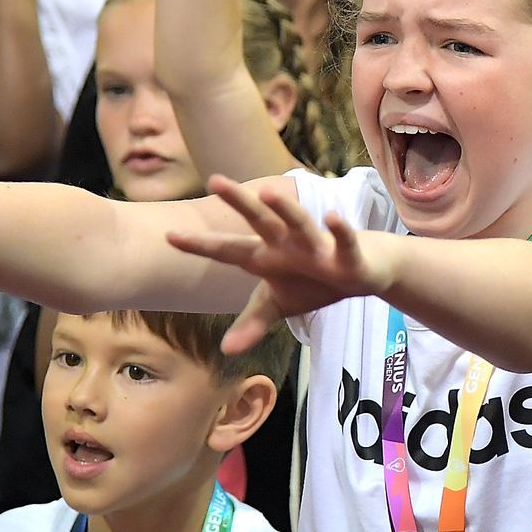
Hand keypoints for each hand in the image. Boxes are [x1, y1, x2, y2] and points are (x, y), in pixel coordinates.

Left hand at [167, 175, 395, 353]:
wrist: (363, 271)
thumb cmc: (315, 281)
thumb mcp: (279, 305)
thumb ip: (252, 324)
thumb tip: (226, 350)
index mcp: (266, 256)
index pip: (228, 249)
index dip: (201, 245)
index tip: (169, 236)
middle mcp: (287, 244)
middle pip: (260, 221)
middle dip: (239, 202)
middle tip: (215, 180)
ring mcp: (317, 247)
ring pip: (299, 223)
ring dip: (285, 210)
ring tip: (269, 194)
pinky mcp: (347, 255)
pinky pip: (343, 242)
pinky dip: (340, 232)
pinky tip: (333, 218)